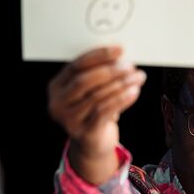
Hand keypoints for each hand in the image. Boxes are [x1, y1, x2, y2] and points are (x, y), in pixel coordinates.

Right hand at [48, 46, 145, 183]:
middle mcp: (58, 102)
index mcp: (57, 86)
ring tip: (137, 78)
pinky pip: (105, 112)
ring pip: (97, 96)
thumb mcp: (90, 91)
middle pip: (84, 81)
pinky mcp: (84, 132)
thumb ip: (99, 75)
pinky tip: (134, 92)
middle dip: (110, 71)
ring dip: (121, 85)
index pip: (76, 65)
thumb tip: (121, 58)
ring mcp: (69, 119)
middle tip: (130, 66)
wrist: (92, 143)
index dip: (98, 56)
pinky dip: (122, 100)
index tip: (119, 50)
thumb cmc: (93, 111)